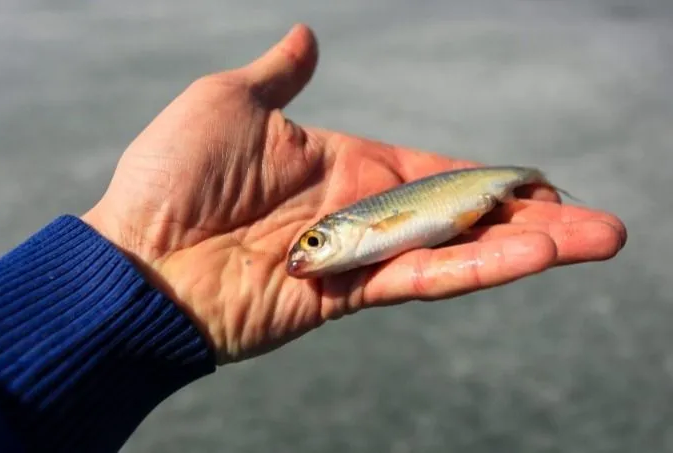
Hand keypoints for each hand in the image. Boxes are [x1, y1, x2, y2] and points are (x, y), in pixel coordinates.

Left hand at [82, 24, 625, 364]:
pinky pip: (421, 279)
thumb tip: (306, 35)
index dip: (489, 179)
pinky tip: (531, 256)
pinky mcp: (344, 296)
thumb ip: (281, 77)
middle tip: (599, 227)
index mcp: (343, 166)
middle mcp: (360, 214)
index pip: (435, 172)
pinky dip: (476, 269)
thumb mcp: (227, 104)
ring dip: (525, 246)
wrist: (136, 258)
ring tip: (595, 241)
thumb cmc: (170, 176)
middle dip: (530, 219)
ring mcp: (356, 258)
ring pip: (456, 251)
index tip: (541, 181)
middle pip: (461, 217)